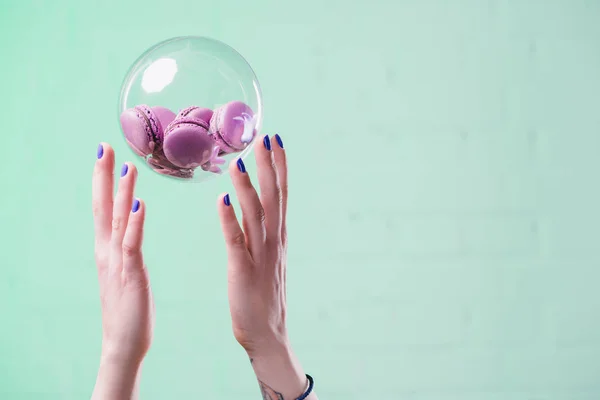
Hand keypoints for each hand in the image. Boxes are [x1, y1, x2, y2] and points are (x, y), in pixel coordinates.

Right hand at [91, 143, 153, 398]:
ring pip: (118, 220)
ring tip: (128, 167)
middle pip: (103, 206)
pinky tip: (139, 204)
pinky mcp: (131, 274)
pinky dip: (134, 223)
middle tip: (106, 147)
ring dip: (122, 192)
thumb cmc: (128, 308)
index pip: (103, 207)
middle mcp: (107, 251)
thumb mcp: (124, 272)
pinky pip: (132, 243)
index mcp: (108, 249)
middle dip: (104, 176)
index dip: (102, 180)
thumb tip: (129, 228)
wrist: (123, 343)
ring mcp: (117, 261)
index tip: (105, 154)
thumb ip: (124, 249)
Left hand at [217, 135, 316, 398]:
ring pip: (255, 215)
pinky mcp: (243, 270)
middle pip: (272, 197)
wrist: (267, 333)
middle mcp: (273, 241)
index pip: (280, 194)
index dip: (279, 166)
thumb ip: (261, 231)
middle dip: (269, 166)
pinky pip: (236, 242)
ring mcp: (259, 255)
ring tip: (241, 162)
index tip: (275, 140)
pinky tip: (222, 201)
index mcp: (278, 236)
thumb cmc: (263, 295)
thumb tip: (252, 205)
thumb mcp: (267, 257)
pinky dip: (230, 221)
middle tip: (264, 137)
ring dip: (248, 188)